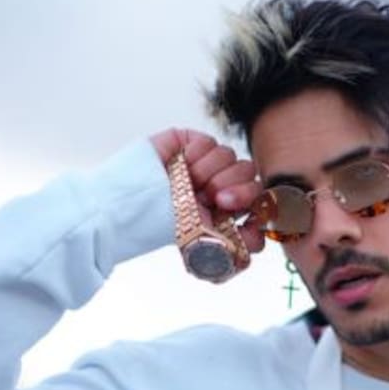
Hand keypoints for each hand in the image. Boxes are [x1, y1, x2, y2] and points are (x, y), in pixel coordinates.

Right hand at [149, 128, 265, 254]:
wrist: (128, 206)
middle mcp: (219, 185)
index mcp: (225, 209)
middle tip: (215, 199)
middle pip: (250, 176)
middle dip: (237, 190)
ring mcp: (206, 164)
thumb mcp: (204, 243)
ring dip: (210, 174)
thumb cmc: (160, 226)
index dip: (256, 204)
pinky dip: (196, 157)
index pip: (257, 200)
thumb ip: (237, 245)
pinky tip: (181, 167)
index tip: (244, 214)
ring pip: (232, 158)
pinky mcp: (192, 145)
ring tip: (188, 185)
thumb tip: (259, 241)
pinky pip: (211, 144)